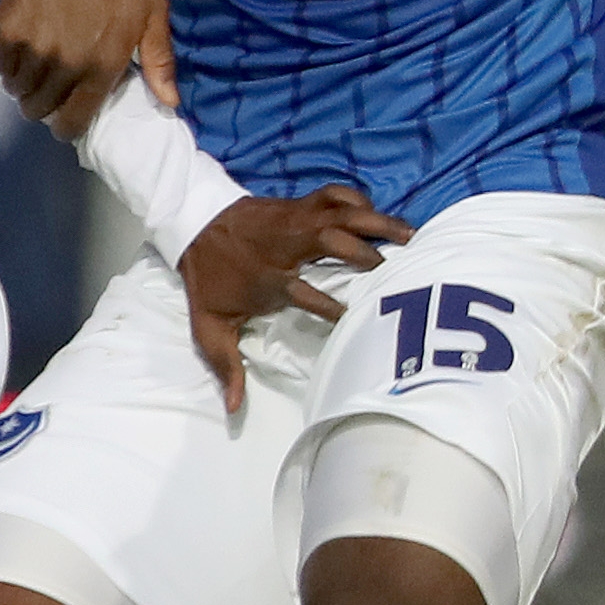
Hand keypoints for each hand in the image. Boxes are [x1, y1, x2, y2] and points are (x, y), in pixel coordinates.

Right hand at [0, 0, 171, 130]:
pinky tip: (23, 53)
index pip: (74, 120)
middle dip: (45, 106)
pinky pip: (2, 66)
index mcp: (101, 65)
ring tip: (36, 73)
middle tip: (50, 91)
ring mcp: (33, 48)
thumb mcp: (152, 11)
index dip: (68, 127)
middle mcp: (65, 63)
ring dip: (26, 87)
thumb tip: (170, 101)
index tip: (66, 121)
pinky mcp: (7, 31)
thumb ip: (159, 60)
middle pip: (41, 108)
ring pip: (20, 90)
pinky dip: (10, 65)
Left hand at [179, 185, 410, 411]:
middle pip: (334, 242)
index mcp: (271, 279)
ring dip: (377, 222)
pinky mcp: (299, 203)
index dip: (332, 308)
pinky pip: (334, 194)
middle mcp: (288, 246)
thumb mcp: (210, 327)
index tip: (353, 319)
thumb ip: (225, 366)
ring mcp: (296, 220)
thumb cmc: (209, 279)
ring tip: (411, 234)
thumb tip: (234, 409)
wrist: (193, 224)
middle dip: (365, 254)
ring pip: (342, 213)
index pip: (309, 295)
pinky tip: (375, 212)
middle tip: (393, 269)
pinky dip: (356, 199)